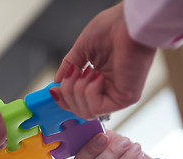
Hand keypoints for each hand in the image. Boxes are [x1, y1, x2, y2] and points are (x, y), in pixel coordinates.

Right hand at [52, 2, 155, 118]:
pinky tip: (98, 75)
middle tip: (72, 73)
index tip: (54, 89)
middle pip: (79, 111)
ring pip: (86, 112)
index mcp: (100, 80)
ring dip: (78, 89)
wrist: (128, 22)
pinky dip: (90, 91)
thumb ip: (68, 68)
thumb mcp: (81, 49)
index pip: (78, 103)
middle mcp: (109, 91)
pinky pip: (96, 108)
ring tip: (88, 70)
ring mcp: (117, 96)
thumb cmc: (111, 29)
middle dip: (67, 93)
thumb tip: (55, 84)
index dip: (63, 99)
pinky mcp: (125, 99)